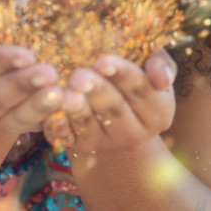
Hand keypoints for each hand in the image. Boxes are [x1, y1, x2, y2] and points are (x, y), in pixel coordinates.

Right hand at [0, 14, 63, 134]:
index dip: (0, 61)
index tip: (26, 54)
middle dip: (21, 86)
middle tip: (48, 74)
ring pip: (15, 119)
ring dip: (38, 107)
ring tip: (61, 94)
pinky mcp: (17, 130)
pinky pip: (35, 128)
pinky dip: (53, 119)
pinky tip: (70, 107)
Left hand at [47, 50, 176, 153]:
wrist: (114, 119)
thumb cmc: (130, 81)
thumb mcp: (150, 68)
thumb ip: (160, 64)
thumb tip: (161, 78)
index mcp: (159, 110)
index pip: (142, 89)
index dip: (122, 73)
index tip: (102, 61)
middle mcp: (137, 132)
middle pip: (115, 109)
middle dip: (96, 90)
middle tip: (78, 77)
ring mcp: (108, 144)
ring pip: (90, 126)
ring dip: (76, 110)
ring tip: (64, 95)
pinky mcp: (82, 149)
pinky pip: (68, 138)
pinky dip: (58, 126)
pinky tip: (49, 113)